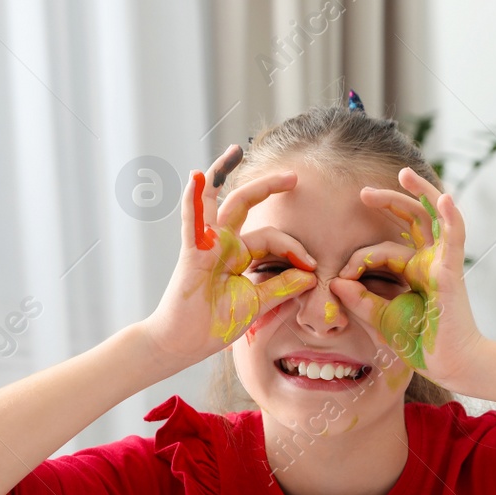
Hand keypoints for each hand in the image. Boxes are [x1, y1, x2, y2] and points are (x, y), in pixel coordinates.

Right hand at [141, 145, 317, 368]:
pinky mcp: (192, 252)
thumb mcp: (257, 304)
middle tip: (295, 176)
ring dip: (224, 173)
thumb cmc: (214, 324)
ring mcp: (206, 244)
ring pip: (219, 203)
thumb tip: (310, 275)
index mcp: (239, 255)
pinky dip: (194, 199)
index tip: (312, 269)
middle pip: (246, 206)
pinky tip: (197, 176)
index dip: (295, 249)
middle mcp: (223, 244)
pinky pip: (192, 220)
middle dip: (270, 187)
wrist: (183, 344)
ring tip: (235, 150)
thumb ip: (282, 288)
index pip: (272, 238)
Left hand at [329, 168, 488, 391]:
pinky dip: (451, 216)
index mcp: (414, 271)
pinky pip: (455, 237)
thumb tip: (335, 282)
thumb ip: (359, 300)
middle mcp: (429, 261)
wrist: (450, 364)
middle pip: (412, 220)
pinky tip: (445, 199)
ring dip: (419, 193)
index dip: (359, 258)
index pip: (384, 249)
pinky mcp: (451, 271)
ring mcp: (442, 263)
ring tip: (403, 173)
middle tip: (363, 193)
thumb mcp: (381, 319)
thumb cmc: (420, 343)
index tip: (342, 278)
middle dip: (389, 202)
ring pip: (433, 218)